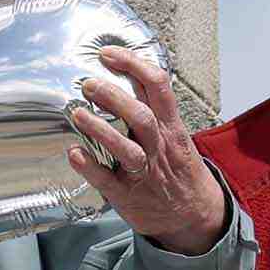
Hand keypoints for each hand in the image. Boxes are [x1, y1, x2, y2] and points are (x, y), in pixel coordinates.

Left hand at [69, 47, 229, 251]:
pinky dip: (90, 167)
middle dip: (114, 97)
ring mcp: (144, 172)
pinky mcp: (127, 195)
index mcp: (171, 126)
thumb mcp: (175, 133)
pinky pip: (107, 181)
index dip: (133, 65)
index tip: (108, 53)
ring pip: (126, 149)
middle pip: (140, 116)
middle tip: (88, 85)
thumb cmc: (178, 168)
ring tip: (77, 114)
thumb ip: (153, 107)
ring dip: (100, 130)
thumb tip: (127, 72)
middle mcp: (159, 146)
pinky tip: (74, 154)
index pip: (157, 86)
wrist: (195, 215)